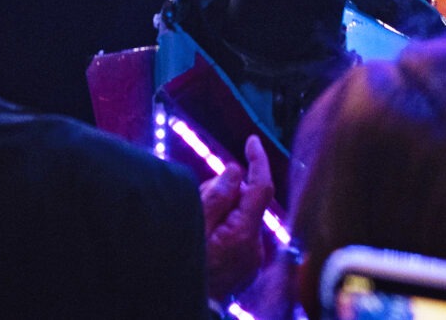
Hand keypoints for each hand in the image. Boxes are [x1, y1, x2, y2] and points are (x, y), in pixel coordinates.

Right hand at [200, 133, 277, 300]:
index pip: (261, 187)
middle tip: (199, 197)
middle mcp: (255, 247)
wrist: (186, 305)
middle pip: (248, 201)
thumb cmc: (184, 266)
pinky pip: (241, 234)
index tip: (251, 140)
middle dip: (227, 191)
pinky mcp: (247, 266)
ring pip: (243, 217)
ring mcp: (253, 259)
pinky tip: (207, 238)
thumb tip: (235, 171)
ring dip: (225, 210)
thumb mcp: (193, 224)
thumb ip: (216, 196)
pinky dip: (227, 227)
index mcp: (243, 234)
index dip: (257, 160)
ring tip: (199, 223)